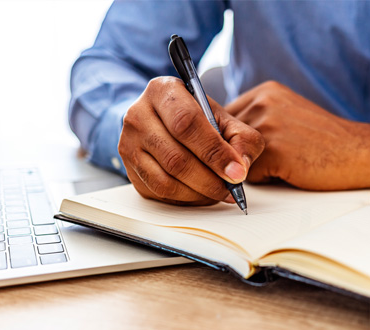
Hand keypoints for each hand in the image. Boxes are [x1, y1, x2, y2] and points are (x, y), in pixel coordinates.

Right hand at [119, 77, 263, 204]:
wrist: (164, 120)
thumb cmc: (196, 118)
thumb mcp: (223, 118)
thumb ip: (241, 138)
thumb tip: (240, 167)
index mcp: (163, 91)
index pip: (187, 123)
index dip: (214, 152)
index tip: (236, 172)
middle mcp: (138, 115)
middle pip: (175, 158)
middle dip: (209, 179)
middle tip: (231, 188)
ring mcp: (129, 143)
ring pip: (165, 181)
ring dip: (198, 193)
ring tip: (218, 192)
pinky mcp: (129, 168)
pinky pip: (158, 192)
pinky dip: (185, 199)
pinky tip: (201, 194)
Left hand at [225, 81, 369, 189]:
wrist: (360, 152)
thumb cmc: (325, 141)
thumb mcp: (288, 115)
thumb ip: (258, 119)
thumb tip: (221, 140)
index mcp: (265, 91)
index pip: (224, 119)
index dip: (235, 140)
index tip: (259, 146)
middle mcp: (263, 102)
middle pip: (225, 140)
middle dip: (242, 154)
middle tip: (280, 154)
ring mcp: (267, 124)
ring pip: (234, 158)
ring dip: (254, 167)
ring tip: (286, 161)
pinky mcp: (273, 149)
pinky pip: (248, 175)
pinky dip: (266, 180)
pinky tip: (290, 170)